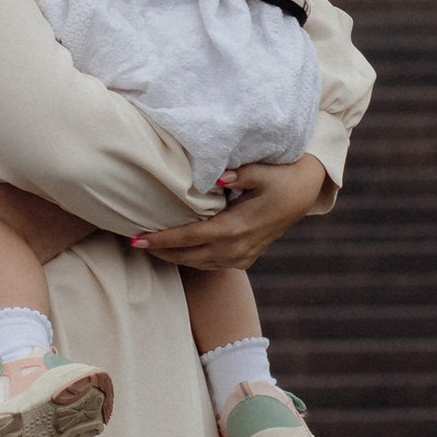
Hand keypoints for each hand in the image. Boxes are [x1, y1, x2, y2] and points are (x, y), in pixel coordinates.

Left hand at [132, 152, 326, 275]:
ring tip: (149, 247)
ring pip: (198, 263)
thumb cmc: (281, 177)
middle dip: (160, 251)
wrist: (304, 194)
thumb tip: (218, 176)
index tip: (137, 238)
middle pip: (189, 255)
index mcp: (236, 227)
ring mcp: (242, 257)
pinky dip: (191, 259)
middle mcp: (237, 248)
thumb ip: (240, 173)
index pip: (190, 237)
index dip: (162, 239)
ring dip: (173, 257)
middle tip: (133, 242)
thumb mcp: (263, 171)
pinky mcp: (245, 259)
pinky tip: (176, 251)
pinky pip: (211, 264)